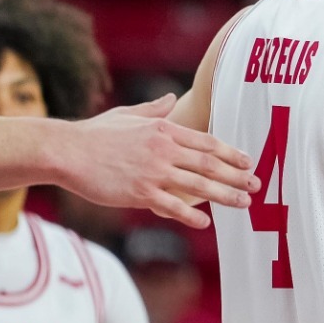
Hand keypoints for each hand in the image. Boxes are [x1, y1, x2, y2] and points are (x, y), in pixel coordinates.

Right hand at [58, 95, 256, 227]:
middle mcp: (163, 150)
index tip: (249, 162)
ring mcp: (152, 172)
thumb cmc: (94, 133)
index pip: (207, 143)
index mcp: (163, 130)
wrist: (65, 151)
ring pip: (198, 186)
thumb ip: (153, 109)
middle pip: (210, 165)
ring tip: (244, 203)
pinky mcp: (138, 193)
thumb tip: (171, 99)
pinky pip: (171, 206)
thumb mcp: (127, 114)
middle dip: (237, 175)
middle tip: (257, 185)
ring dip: (225, 195)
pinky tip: (205, 223)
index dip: (231, 153)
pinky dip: (190, 215)